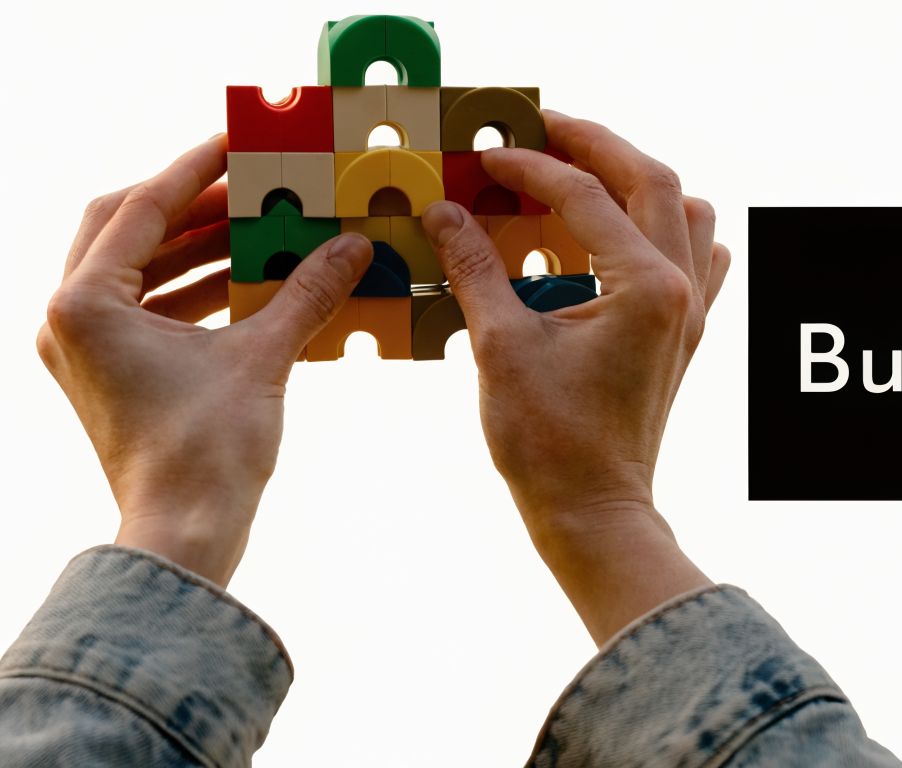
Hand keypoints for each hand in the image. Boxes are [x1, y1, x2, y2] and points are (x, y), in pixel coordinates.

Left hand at [38, 135, 372, 585]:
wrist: (184, 531)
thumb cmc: (204, 452)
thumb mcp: (263, 357)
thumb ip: (307, 292)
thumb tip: (352, 246)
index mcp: (85, 303)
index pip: (142, 207)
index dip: (195, 170)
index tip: (238, 143)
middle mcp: (69, 319)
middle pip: (125, 228)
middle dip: (191, 205)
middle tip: (248, 184)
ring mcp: (84, 348)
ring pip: (137, 268)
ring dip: (197, 247)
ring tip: (259, 227)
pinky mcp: (108, 372)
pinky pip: (147, 306)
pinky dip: (194, 288)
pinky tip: (249, 280)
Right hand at [422, 111, 729, 642]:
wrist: (595, 510)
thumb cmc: (550, 443)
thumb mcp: (500, 346)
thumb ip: (475, 267)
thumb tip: (445, 210)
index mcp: (645, 288)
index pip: (586, 195)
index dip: (530, 166)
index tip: (484, 155)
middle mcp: (681, 290)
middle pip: (650, 178)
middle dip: (592, 144)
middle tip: (537, 127)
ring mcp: (690, 311)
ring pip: (684, 210)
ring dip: (634, 178)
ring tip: (577, 171)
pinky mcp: (684, 331)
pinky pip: (697, 255)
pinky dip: (664, 226)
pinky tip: (618, 232)